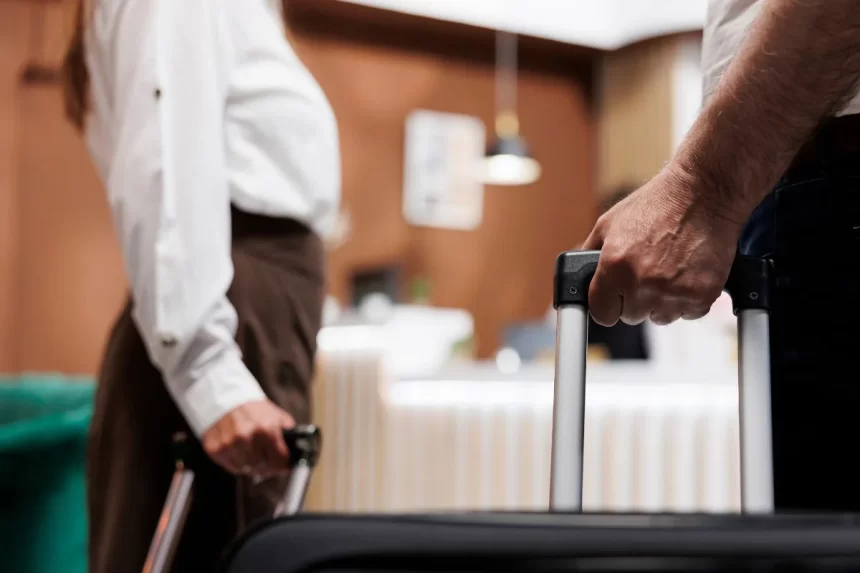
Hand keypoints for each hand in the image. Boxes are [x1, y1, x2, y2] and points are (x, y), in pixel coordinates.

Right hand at [202, 400, 294, 477]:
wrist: (227, 397)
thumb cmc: (254, 408)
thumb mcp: (277, 415)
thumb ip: (289, 432)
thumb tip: (298, 451)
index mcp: (266, 429)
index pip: (279, 460)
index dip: (283, 465)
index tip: (284, 466)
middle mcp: (247, 438)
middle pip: (262, 467)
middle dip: (267, 467)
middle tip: (267, 462)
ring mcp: (230, 444)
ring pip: (246, 469)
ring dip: (251, 466)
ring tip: (253, 457)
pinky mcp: (216, 449)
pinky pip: (230, 467)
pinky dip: (237, 464)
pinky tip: (240, 454)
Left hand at [582, 166, 743, 326]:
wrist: (703, 192)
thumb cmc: (658, 204)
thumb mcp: (609, 223)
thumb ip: (589, 255)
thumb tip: (580, 278)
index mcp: (615, 266)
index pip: (602, 313)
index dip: (608, 304)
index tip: (614, 298)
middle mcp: (642, 282)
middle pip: (631, 316)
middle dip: (636, 298)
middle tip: (647, 271)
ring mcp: (674, 291)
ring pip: (660, 317)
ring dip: (662, 301)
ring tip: (669, 269)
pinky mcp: (702, 295)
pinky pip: (688, 313)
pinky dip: (688, 299)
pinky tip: (687, 273)